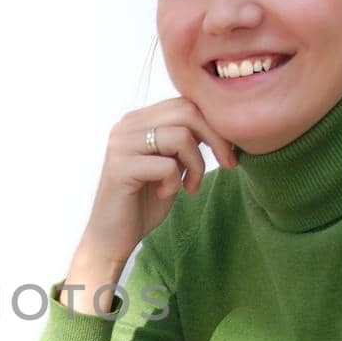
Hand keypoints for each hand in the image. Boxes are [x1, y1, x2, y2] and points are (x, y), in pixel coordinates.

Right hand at [78, 97, 237, 272]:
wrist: (112, 238)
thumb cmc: (143, 202)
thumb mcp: (172, 164)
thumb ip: (186, 141)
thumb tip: (221, 124)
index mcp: (139, 120)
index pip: (186, 102)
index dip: (215, 124)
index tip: (229, 153)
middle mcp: (127, 125)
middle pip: (186, 111)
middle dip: (216, 139)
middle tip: (227, 165)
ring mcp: (121, 144)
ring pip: (180, 136)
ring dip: (196, 165)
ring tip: (189, 186)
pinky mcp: (119, 167)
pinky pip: (166, 165)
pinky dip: (174, 183)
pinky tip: (165, 195)